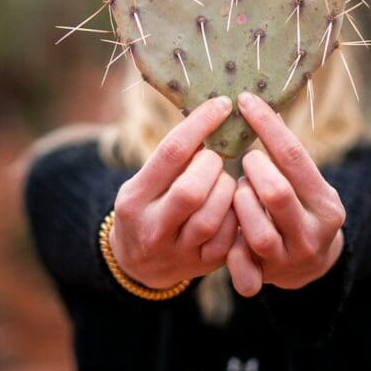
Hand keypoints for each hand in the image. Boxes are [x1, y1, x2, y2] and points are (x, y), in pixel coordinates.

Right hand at [111, 96, 238, 288]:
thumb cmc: (147, 208)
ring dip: (226, 190)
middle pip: (191, 191)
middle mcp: (152, 228)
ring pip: (212, 217)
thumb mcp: (144, 183)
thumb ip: (172, 160)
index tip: (222, 105)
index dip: (201, 125)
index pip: (171, 153)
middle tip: (214, 159)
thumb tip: (212, 115)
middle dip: (212, 166)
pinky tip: (232, 204)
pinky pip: (229, 238)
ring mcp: (178, 251)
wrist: (138, 265)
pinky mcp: (202, 265)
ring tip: (223, 181)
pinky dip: (236, 215)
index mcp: (134, 199)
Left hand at [226, 92, 346, 296]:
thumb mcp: (306, 184)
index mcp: (326, 203)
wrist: (310, 263)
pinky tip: (228, 231)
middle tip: (246, 160)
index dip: (266, 125)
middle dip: (253, 170)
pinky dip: (231, 250)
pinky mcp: (267, 278)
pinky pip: (243, 268)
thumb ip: (286, 159)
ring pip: (257, 231)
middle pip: (276, 193)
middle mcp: (313, 233)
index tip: (244, 101)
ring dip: (240, 205)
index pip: (294, 156)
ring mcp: (290, 259)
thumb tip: (252, 103)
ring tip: (239, 193)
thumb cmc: (300, 206)